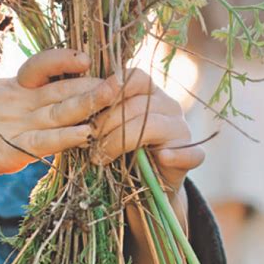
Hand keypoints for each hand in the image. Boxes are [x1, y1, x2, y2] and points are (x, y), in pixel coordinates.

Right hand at [0, 49, 118, 177]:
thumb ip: (13, 107)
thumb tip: (35, 114)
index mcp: (13, 88)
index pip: (49, 70)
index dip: (74, 66)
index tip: (98, 61)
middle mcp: (17, 101)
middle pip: (62, 88)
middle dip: (95, 82)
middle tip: (127, 76)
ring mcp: (13, 124)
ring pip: (58, 110)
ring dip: (89, 103)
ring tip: (116, 95)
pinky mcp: (6, 149)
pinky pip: (42, 142)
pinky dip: (66, 138)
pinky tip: (87, 134)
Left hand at [88, 68, 203, 193]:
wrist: (141, 185)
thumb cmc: (117, 148)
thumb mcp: (105, 125)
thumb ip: (98, 109)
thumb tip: (73, 99)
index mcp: (148, 92)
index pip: (135, 77)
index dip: (113, 86)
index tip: (90, 103)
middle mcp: (168, 105)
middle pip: (137, 105)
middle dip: (106, 123)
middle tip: (86, 140)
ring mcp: (182, 129)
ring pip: (152, 125)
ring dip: (120, 142)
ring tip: (99, 158)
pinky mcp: (191, 155)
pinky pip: (189, 152)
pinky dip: (177, 155)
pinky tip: (162, 158)